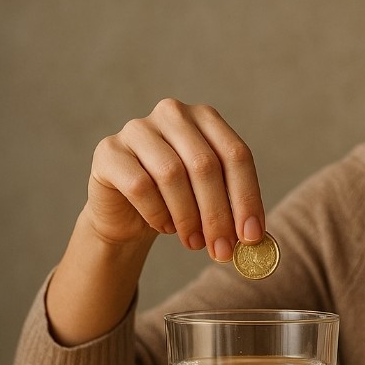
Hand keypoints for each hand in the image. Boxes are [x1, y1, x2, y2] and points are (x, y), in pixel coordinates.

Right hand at [83, 99, 263, 261]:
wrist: (127, 212)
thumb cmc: (177, 202)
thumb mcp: (211, 201)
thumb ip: (233, 210)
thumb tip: (255, 239)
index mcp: (206, 118)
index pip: (236, 154)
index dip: (246, 198)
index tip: (251, 237)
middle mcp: (172, 114)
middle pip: (204, 164)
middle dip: (217, 214)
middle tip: (223, 251)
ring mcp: (138, 129)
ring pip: (172, 174)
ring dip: (187, 217)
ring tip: (194, 243)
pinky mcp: (109, 152)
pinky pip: (140, 185)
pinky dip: (157, 213)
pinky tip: (164, 227)